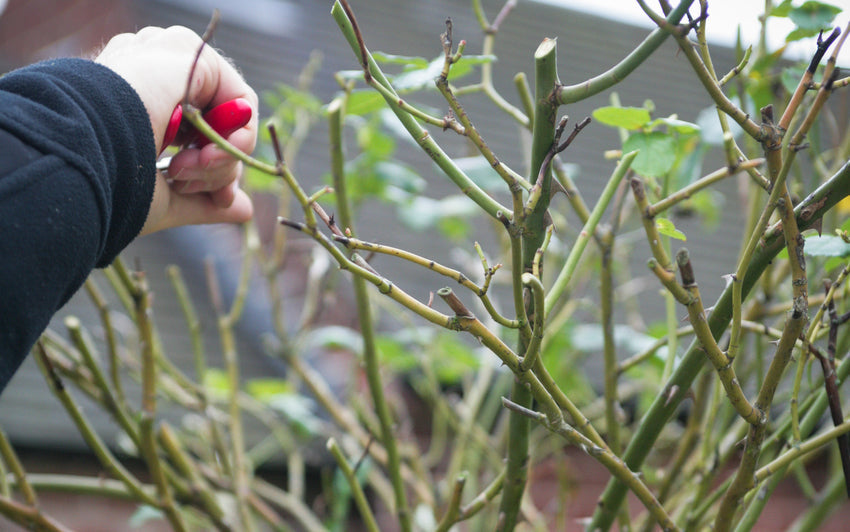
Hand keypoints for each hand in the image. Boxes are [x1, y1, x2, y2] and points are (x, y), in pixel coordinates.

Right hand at [94, 26, 258, 234]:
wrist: (80, 152)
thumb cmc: (107, 182)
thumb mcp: (161, 199)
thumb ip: (204, 201)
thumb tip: (243, 209)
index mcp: (137, 102)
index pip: (199, 137)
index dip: (215, 171)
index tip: (217, 200)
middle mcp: (155, 76)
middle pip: (217, 129)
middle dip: (218, 170)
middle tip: (186, 183)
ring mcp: (171, 60)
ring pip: (229, 119)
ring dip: (220, 160)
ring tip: (180, 169)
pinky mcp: (190, 53)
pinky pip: (242, 102)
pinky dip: (236, 139)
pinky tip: (204, 156)